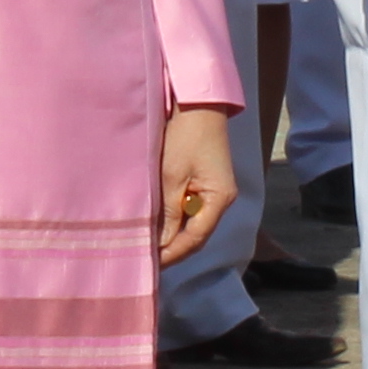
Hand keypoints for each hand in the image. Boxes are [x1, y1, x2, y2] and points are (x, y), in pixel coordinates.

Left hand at [154, 104, 238, 263]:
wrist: (197, 103)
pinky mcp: (206, 182)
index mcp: (219, 199)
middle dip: (172, 248)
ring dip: (172, 234)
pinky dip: (174, 218)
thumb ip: (167, 212)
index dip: (172, 253)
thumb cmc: (186, 135)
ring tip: (148, 244)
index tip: (150, 265)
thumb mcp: (172, 175)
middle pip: (196, 234)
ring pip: (192, 222)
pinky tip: (157, 222)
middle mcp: (221, 199)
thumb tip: (160, 244)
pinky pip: (190, 208)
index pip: (195, 238)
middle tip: (146, 261)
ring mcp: (215, 190)